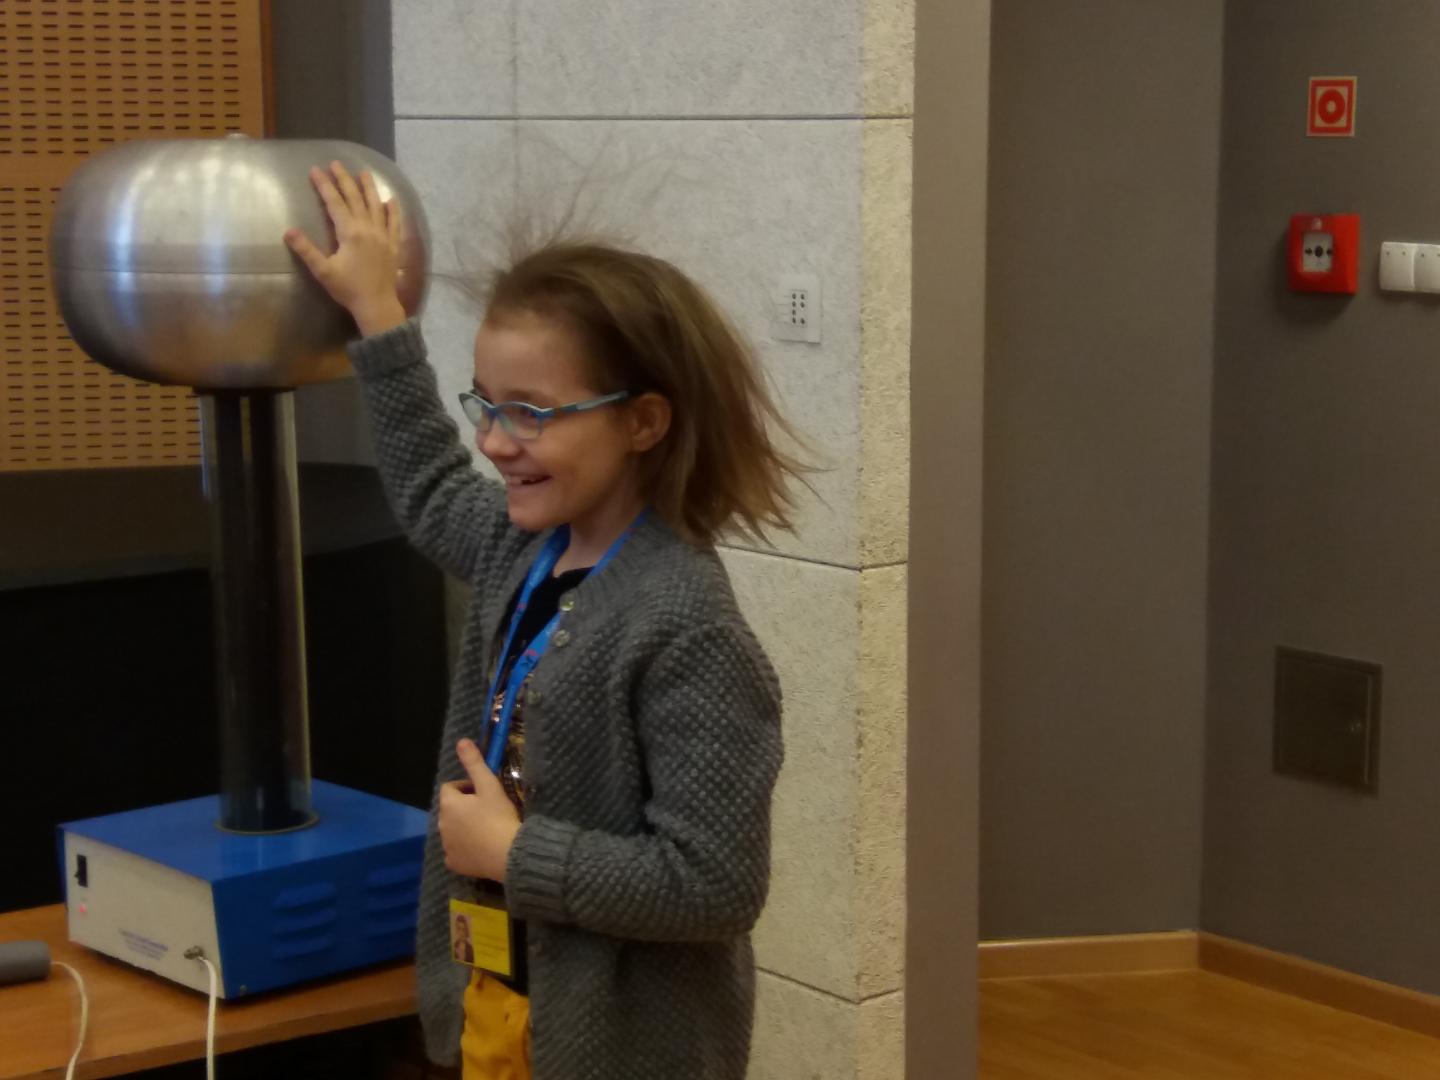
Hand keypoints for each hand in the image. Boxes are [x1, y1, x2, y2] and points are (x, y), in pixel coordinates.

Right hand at [283, 161, 407, 335]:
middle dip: (344, 179)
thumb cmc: (348, 289)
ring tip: (363, 173)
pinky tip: (391, 200)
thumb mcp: (323, 271)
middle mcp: (368, 229)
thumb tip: (288, 231)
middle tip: (336, 163)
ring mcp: (383, 236)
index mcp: (350, 233)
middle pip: (355, 198)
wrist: (377, 305)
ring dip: (369, 187)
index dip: (324, 185)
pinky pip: (394, 222)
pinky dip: (393, 210)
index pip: (334, 202)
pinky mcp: (393, 245)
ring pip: (376, 205)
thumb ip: (306, 250)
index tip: (316, 170)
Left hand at [437, 738, 521, 881]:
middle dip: (464, 808)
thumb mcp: (489, 786)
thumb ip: (474, 763)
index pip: (450, 788)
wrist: (510, 854)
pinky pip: (455, 851)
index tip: (484, 794)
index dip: (467, 787)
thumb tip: (461, 741)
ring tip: (487, 830)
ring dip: (464, 827)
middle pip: (450, 809)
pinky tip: (481, 848)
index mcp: (448, 804)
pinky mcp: (453, 863)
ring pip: (452, 830)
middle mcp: (441, 825)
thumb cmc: (499, 817)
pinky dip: (464, 848)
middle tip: (488, 811)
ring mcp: (446, 846)